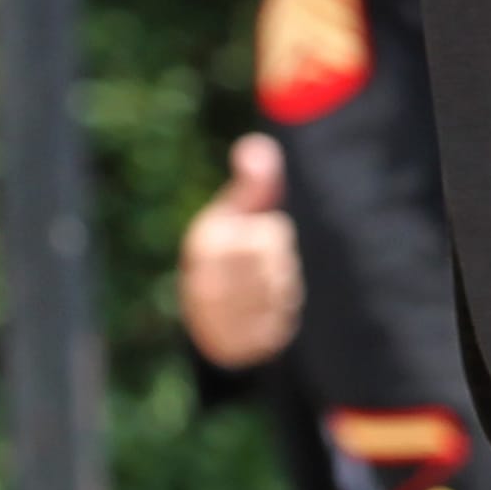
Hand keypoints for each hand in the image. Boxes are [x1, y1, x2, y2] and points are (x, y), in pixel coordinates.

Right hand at [177, 135, 300, 369]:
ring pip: (284, 296)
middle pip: (282, 266)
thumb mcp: (234, 214)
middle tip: (263, 269)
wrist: (206, 325)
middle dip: (281, 266)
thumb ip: (254, 182)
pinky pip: (280, 326)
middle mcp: (208, 279)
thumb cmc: (228, 254)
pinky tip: (265, 315)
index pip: (274, 234)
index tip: (260, 239)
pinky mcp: (237, 344)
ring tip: (263, 291)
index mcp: (208, 241)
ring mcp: (222, 316)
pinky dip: (280, 321)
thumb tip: (255, 146)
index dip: (275, 235)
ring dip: (282, 294)